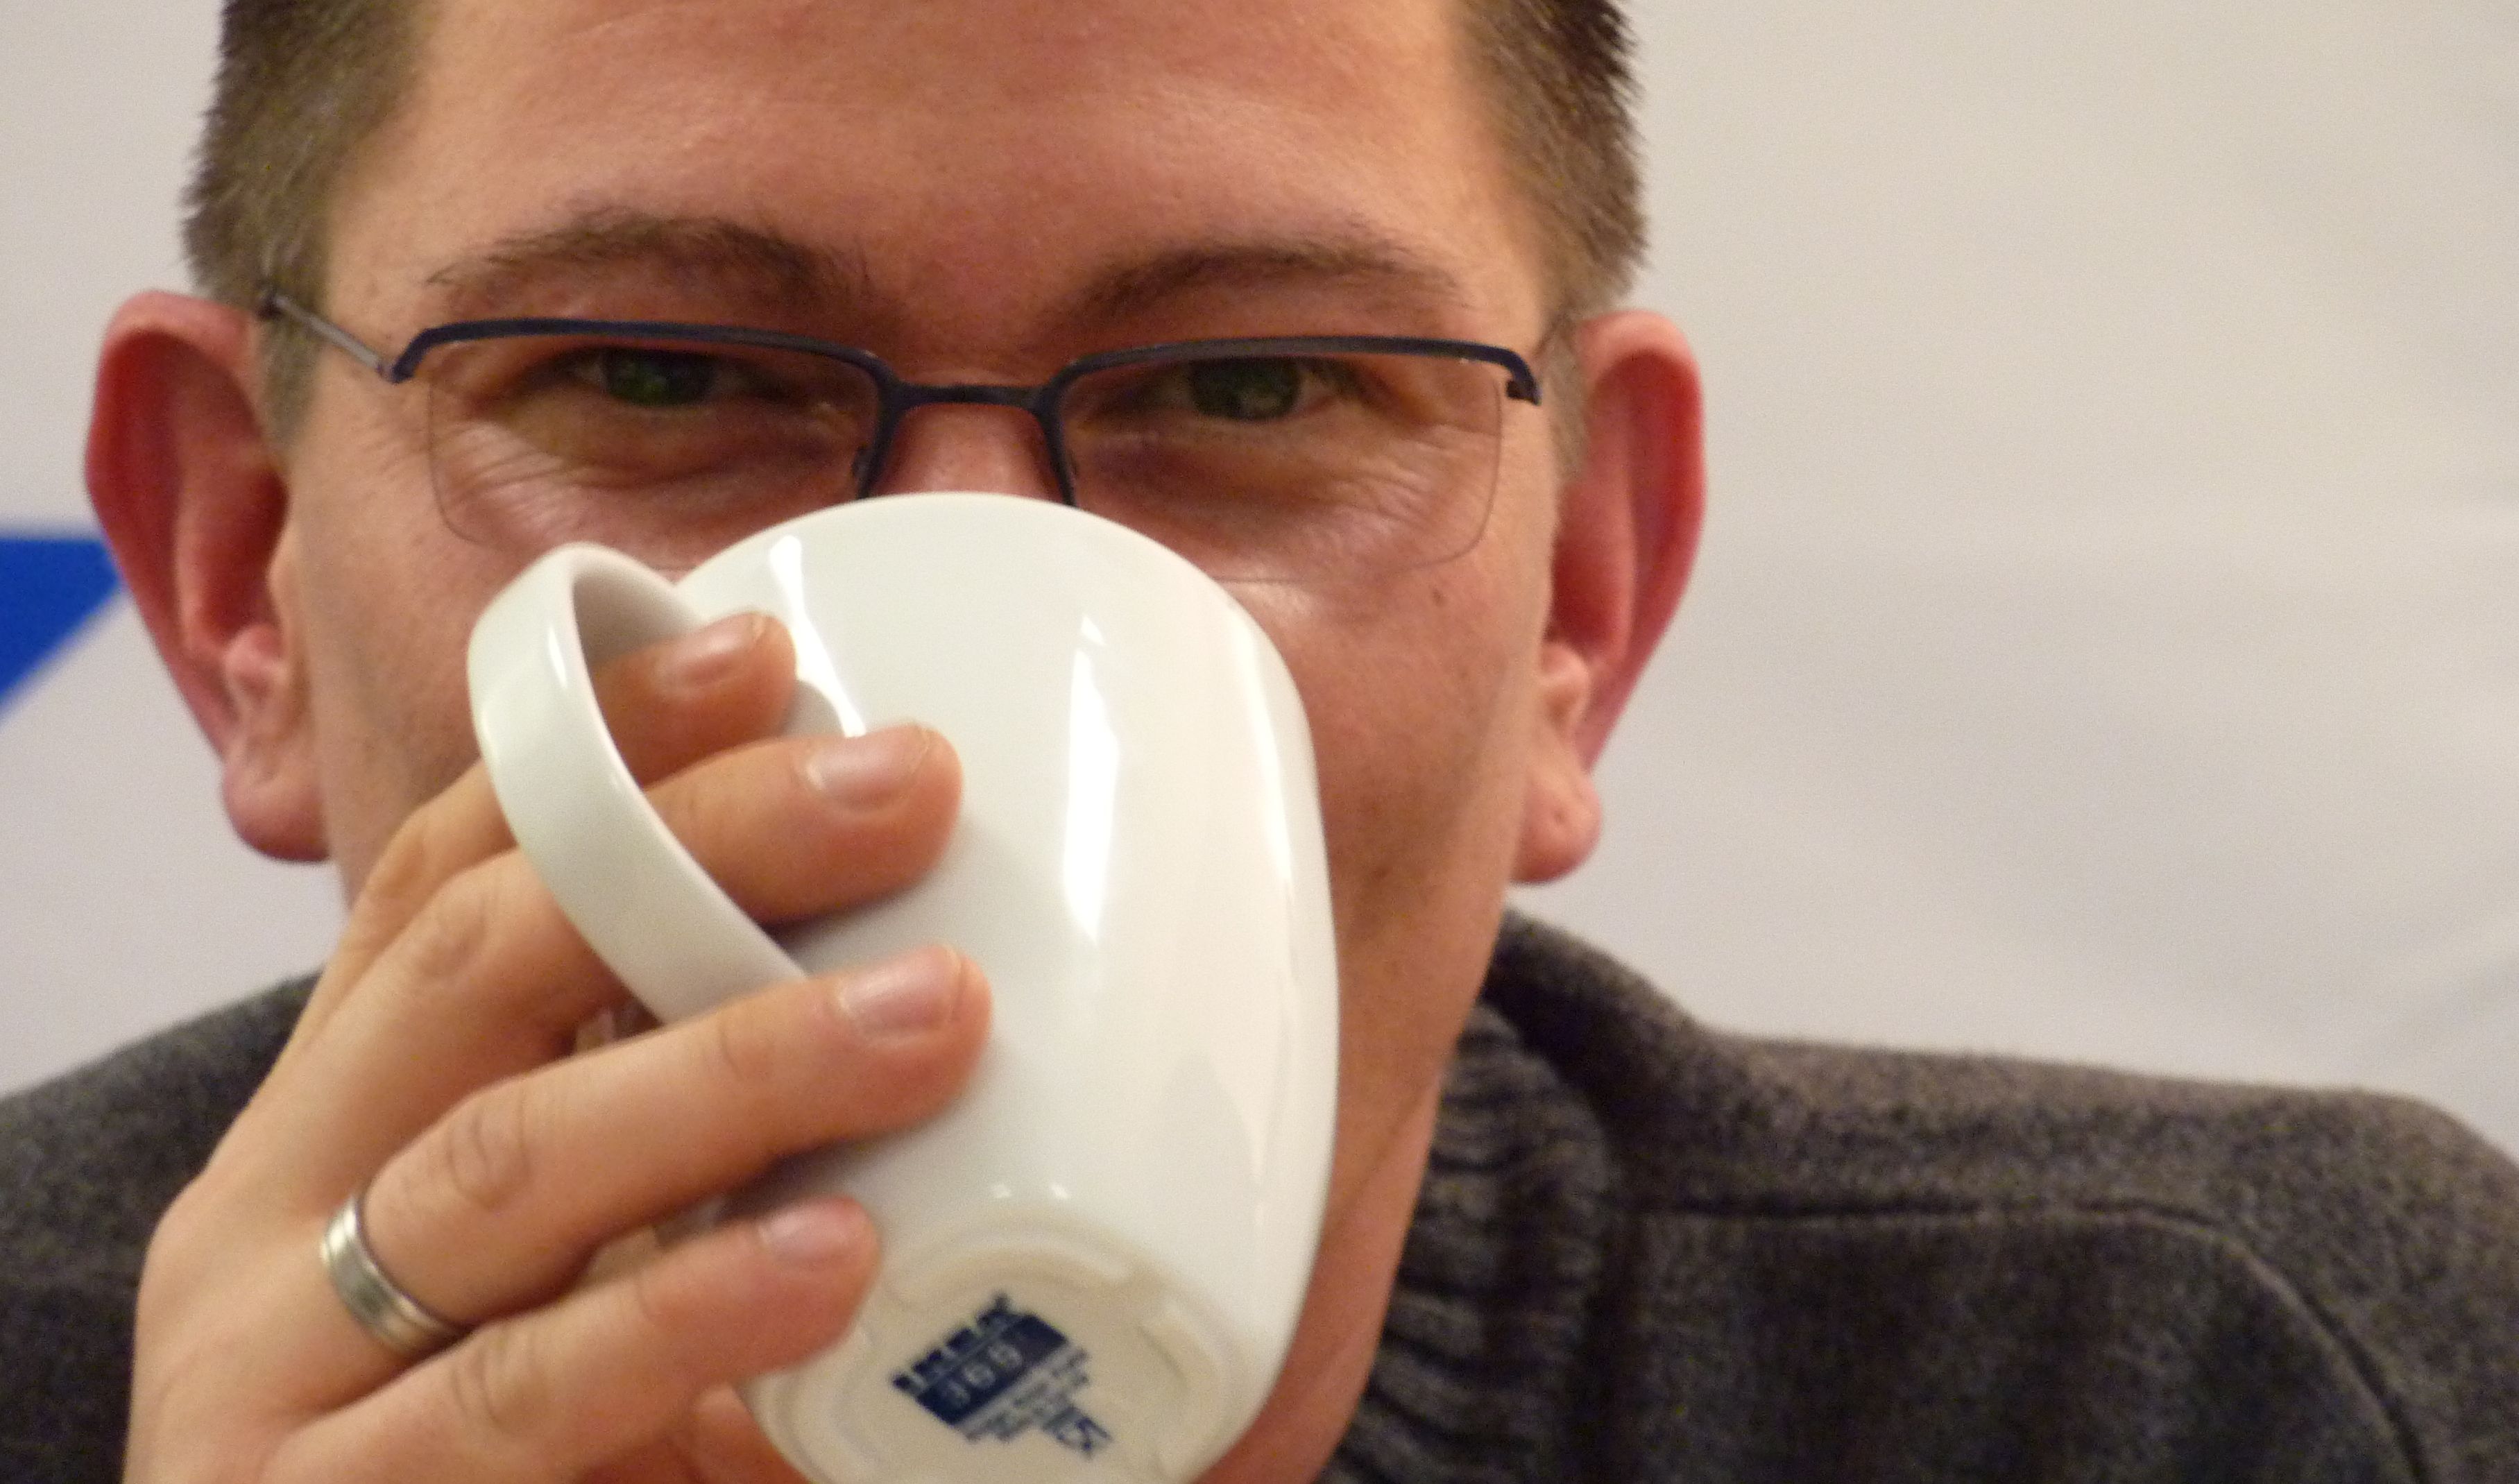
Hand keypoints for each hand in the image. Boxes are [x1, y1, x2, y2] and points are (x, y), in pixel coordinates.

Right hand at [125, 613, 988, 1481]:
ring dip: (733, 1068)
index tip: (760, 653)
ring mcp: (276, 1372)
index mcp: (334, 1129)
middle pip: (476, 972)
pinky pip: (516, 1396)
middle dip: (691, 853)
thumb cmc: (523, 1466)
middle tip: (905, 786)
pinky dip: (681, 1315)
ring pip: (503, 1170)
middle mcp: (276, 1220)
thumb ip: (683, 1148)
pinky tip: (830, 1256)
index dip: (588, 754)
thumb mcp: (583, 1266)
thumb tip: (920, 976)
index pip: (438, 888)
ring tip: (934, 1010)